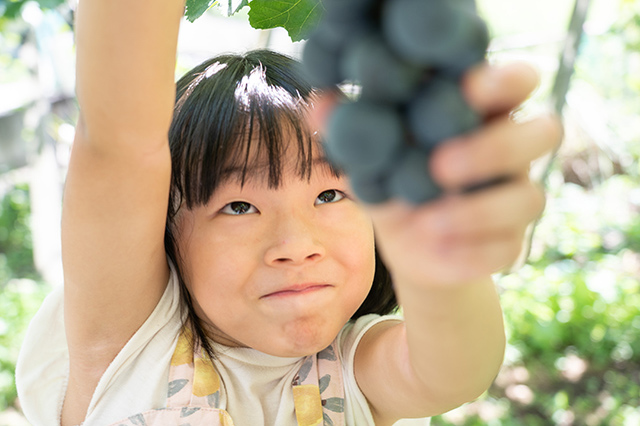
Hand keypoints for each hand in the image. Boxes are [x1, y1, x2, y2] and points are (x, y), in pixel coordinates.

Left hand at [364, 62, 562, 286]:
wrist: (411, 249)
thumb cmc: (396, 186)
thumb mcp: (373, 159)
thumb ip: (352, 131)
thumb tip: (319, 100)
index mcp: (480, 117)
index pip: (517, 82)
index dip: (504, 80)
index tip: (467, 88)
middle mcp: (510, 153)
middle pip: (542, 133)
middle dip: (496, 148)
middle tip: (440, 165)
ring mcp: (516, 198)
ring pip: (530, 198)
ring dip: (480, 211)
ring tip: (428, 222)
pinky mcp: (511, 243)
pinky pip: (509, 248)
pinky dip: (472, 254)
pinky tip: (437, 253)